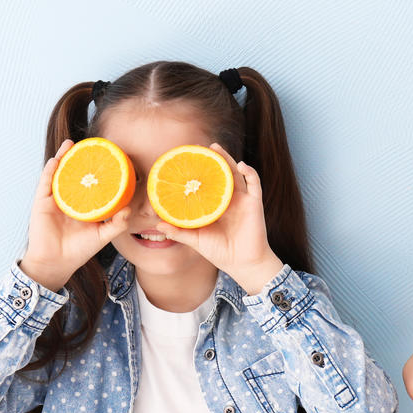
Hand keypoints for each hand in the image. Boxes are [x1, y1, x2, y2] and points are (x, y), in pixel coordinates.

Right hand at [20, 139, 133, 290]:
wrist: (57, 262)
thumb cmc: (79, 250)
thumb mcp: (103, 236)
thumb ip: (117, 224)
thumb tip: (130, 209)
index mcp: (84, 205)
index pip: (91, 183)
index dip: (98, 171)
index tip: (109, 157)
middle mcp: (69, 199)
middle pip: (75, 174)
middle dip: (80, 159)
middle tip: (90, 144)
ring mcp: (55, 199)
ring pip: (59, 174)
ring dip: (63, 157)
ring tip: (71, 143)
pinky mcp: (42, 202)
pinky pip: (46, 182)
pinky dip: (50, 170)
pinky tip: (57, 159)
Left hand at [153, 143, 283, 294]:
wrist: (243, 264)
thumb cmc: (220, 253)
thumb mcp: (196, 241)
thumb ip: (179, 232)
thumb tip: (157, 224)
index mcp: (215, 206)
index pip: (206, 184)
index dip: (198, 173)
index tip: (185, 161)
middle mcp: (229, 200)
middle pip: (220, 174)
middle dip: (211, 160)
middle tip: (199, 148)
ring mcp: (242, 200)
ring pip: (235, 173)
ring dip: (227, 159)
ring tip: (215, 148)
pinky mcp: (254, 203)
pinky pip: (254, 183)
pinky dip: (249, 171)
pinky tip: (240, 164)